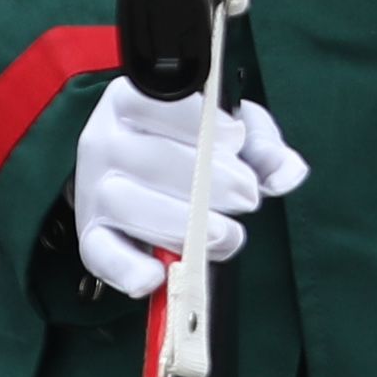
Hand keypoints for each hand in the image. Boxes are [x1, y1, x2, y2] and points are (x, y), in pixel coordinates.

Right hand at [71, 84, 309, 298]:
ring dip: (183, 224)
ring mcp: (93, 189)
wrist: (131, 171)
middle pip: (150, 159)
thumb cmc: (186, 144)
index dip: (200, 123)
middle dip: (208, 182)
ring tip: (228, 234)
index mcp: (131, 101)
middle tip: (248, 197)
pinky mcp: (90, 234)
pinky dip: (128, 268)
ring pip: (127, 204)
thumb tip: (286, 172)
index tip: (235, 141)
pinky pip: (99, 253)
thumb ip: (261, 144)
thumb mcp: (227, 129)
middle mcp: (104, 139)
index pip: (157, 103)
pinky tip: (159, 275)